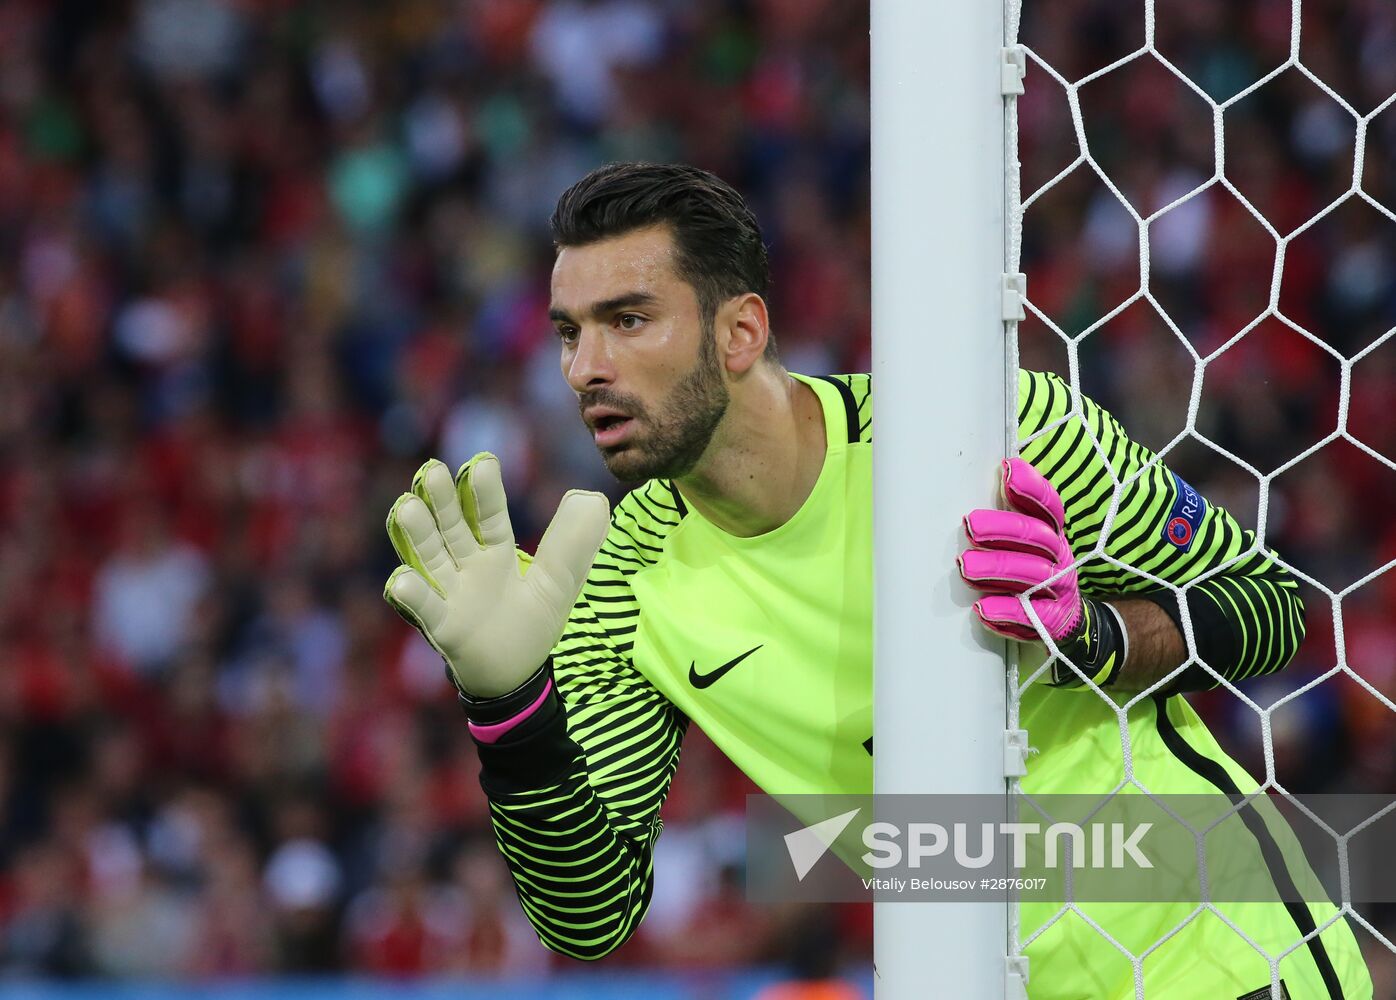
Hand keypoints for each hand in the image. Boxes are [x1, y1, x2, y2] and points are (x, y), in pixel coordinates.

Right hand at [383, 453, 609, 697]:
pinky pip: (426, 607)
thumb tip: (595, 499)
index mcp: (497, 552)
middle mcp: (469, 565)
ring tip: (407, 507)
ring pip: (432, 556)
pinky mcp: (443, 625)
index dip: (485, 491)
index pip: (490, 515)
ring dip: (419, 533)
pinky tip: (402, 580)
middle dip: (443, 501)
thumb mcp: (558, 584)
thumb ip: (572, 546)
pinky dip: (413, 594)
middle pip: (453, 527)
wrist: (514, 674)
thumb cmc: (531, 623)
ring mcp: (451, 592)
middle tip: (431, 472)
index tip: (482, 463)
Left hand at [958, 458, 1124, 687]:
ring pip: (1034, 576)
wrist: (1068, 626)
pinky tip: (983, 608)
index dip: (1031, 488)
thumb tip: (989, 477)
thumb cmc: (1033, 577)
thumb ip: (1010, 518)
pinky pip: (1034, 617)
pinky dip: (1009, 612)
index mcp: (1052, 535)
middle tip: (970, 524)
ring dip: (998, 568)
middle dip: (1003, 529)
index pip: (1049, 507)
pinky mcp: (1054, 623)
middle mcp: (1059, 559)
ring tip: (966, 566)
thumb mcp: (1027, 547)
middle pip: (1037, 538)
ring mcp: (1059, 591)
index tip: (1007, 470)